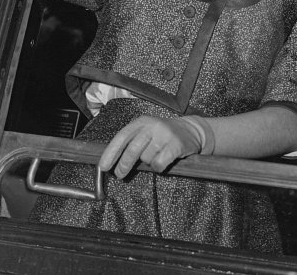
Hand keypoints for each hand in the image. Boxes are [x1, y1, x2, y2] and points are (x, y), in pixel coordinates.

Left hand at [98, 115, 213, 178]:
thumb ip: (132, 142)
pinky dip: (158, 167)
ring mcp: (164, 134)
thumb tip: (112, 161)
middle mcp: (152, 125)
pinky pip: (159, 163)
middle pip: (131, 149)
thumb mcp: (146, 131)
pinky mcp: (176, 145)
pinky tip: (163, 162)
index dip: (111, 152)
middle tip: (120, 174)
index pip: (122, 137)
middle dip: (124, 165)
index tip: (104, 166)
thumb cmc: (164, 134)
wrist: (192, 130)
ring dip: (148, 163)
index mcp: (141, 122)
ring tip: (156, 156)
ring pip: (146, 159)